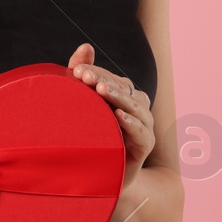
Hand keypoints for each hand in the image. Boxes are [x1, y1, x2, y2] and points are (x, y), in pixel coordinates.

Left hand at [69, 43, 153, 184]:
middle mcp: (136, 108)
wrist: (99, 175)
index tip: (76, 71)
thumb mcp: (82, 105)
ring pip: (135, 107)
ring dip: (118, 97)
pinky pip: (141, 132)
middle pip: (124, 89)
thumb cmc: (91, 136)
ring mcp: (143, 126)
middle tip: (84, 77)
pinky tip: (118, 116)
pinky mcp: (144, 146)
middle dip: (104, 81)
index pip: (111, 78)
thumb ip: (83, 75)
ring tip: (101, 90)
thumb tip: (85, 46)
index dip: (96, 72)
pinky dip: (131, 123)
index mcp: (123, 96)